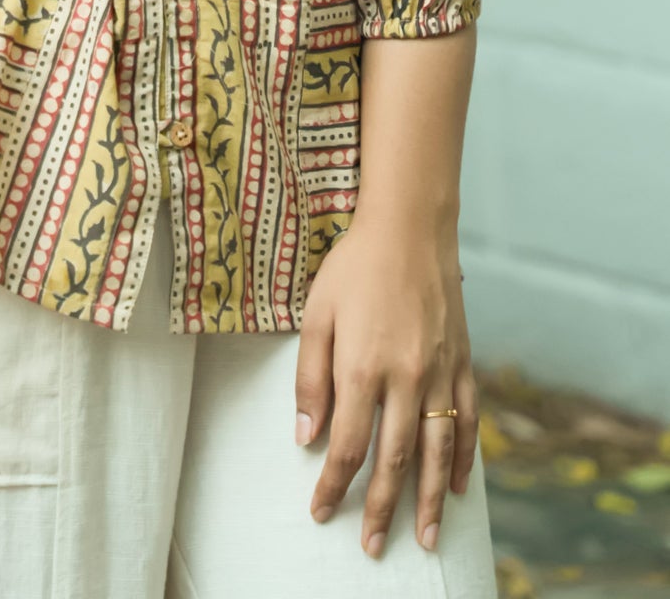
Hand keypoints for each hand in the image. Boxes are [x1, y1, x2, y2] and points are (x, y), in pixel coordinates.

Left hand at [293, 212, 478, 559]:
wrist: (410, 228)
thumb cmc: (354, 267)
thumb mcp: (317, 315)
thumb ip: (311, 379)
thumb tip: (306, 438)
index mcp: (363, 367)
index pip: (346, 445)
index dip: (333, 484)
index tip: (322, 511)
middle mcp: (405, 378)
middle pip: (394, 460)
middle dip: (381, 508)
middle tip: (371, 546)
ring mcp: (440, 373)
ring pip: (436, 452)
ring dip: (429, 500)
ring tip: (423, 538)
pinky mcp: (462, 362)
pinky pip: (468, 421)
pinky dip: (463, 459)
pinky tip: (456, 487)